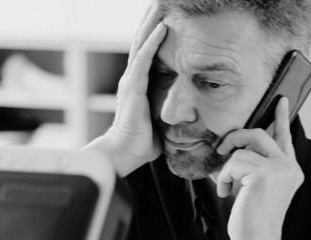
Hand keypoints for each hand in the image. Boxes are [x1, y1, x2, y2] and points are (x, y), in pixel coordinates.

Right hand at [84, 4, 165, 175]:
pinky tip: (163, 27)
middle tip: (161, 3)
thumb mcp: (159, 121)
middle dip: (151, 21)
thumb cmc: (142, 144)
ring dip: (152, 23)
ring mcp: (130, 81)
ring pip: (141, 44)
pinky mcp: (133, 87)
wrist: (125, 154)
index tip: (165, 18)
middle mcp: (131, 79)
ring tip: (161, 5)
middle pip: (141, 42)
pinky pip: (144, 59)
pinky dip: (153, 42)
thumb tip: (186, 114)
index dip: (154, 36)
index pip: (146, 54)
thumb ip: (167, 112)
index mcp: (137, 86)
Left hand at [215, 98, 303, 239]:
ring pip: (242, 149)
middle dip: (235, 139)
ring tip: (226, 187)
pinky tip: (226, 193)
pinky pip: (234, 162)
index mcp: (290, 170)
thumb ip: (253, 167)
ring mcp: (279, 169)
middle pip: (258, 134)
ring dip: (226, 168)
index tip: (281, 99)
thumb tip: (233, 148)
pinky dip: (224, 177)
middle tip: (220, 149)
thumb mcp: (256, 189)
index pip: (284, 137)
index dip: (281, 117)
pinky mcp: (264, 174)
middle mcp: (289, 167)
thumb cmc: (253, 221)